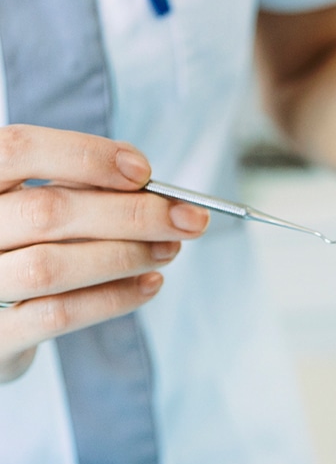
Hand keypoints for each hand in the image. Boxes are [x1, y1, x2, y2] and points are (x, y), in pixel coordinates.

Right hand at [0, 125, 209, 381]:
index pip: (19, 148)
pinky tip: (150, 284)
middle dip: (132, 214)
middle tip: (188, 219)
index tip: (144, 172)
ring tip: (170, 249)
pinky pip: (57, 315)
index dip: (86, 156)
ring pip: (51, 266)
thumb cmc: (20, 241)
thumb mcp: (36, 197)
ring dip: (126, 256)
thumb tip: (143, 175)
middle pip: (48, 212)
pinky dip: (114, 298)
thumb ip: (80, 181)